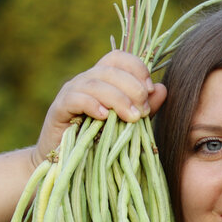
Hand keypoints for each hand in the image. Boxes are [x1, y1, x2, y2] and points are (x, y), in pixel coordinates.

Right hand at [31, 51, 167, 165]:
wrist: (65, 164)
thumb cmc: (97, 143)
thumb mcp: (125, 124)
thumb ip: (144, 108)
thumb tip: (162, 89)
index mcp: (103, 80)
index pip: (119, 58)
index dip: (137, 68)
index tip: (150, 90)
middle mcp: (86, 80)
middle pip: (110, 69)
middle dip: (132, 87)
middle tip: (142, 111)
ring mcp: (71, 92)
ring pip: (95, 83)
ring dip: (118, 98)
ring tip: (131, 117)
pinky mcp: (59, 109)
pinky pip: (76, 98)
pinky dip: (92, 105)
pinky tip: (104, 117)